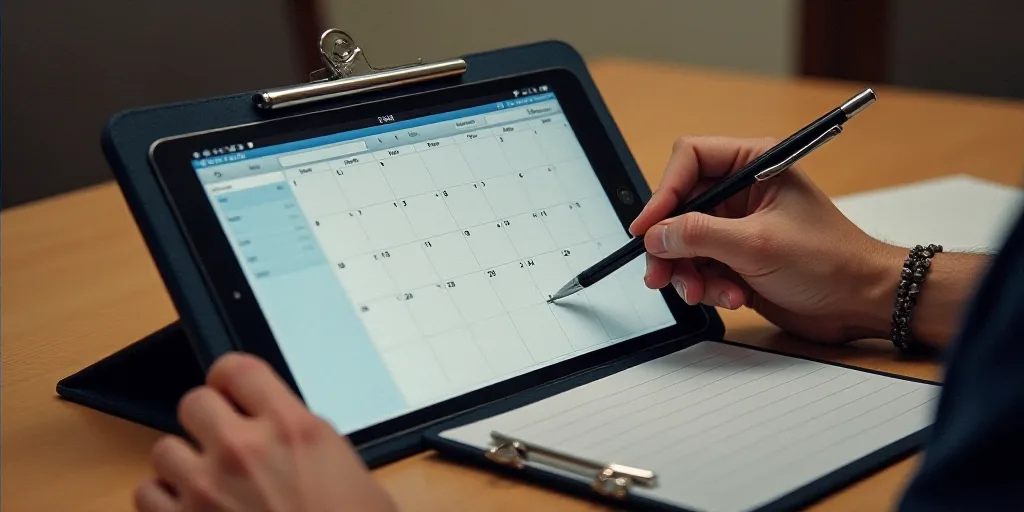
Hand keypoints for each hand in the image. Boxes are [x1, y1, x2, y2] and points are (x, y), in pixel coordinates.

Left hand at [134, 353, 396, 511]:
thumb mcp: (349, 472)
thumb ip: (307, 441)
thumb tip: (286, 435)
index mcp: (293, 428)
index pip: (238, 369)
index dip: (230, 378)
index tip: (231, 389)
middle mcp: (244, 449)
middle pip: (194, 401)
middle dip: (207, 419)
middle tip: (223, 439)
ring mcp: (207, 489)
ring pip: (164, 448)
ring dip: (183, 462)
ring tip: (206, 479)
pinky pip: (146, 493)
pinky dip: (163, 499)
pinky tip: (188, 507)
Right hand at [629, 136, 904, 342]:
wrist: (861, 302)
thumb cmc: (831, 261)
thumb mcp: (757, 245)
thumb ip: (700, 236)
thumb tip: (656, 234)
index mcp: (755, 164)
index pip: (690, 160)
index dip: (663, 192)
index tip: (647, 227)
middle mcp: (743, 192)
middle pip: (680, 206)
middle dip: (670, 243)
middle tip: (659, 272)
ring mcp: (738, 227)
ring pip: (684, 242)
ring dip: (688, 272)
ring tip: (703, 292)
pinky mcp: (736, 258)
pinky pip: (700, 268)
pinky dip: (706, 286)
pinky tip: (730, 297)